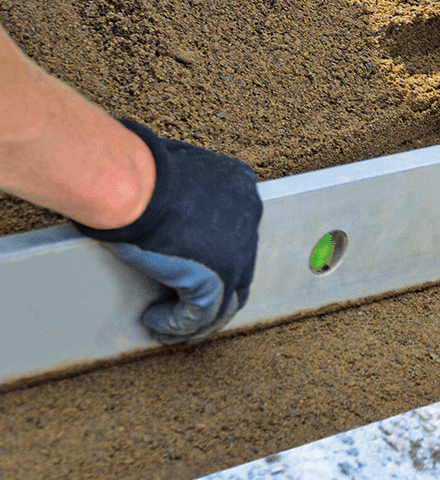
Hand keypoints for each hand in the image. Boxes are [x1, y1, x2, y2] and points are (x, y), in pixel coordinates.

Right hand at [74, 120, 261, 344]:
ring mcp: (238, 252)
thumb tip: (169, 208)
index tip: (193, 277)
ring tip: (168, 330)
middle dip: (214, 298)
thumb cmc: (138, 169)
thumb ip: (185, 193)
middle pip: (239, 271)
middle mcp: (250, 220)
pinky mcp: (215, 277)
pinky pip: (199, 313)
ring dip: (196, 322)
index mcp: (243, 189)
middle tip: (188, 314)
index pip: (240, 236)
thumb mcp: (175, 171)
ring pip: (224, 301)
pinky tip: (155, 322)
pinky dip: (176, 324)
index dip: (219, 261)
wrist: (130, 182)